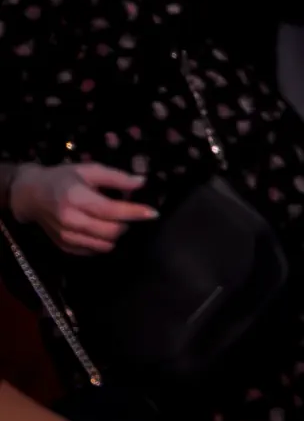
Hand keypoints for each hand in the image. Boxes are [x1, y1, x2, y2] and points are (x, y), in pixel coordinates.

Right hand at [8, 162, 158, 255]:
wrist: (32, 195)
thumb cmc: (63, 178)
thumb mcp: (89, 170)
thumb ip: (116, 177)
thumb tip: (141, 182)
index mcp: (76, 198)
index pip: (111, 211)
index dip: (135, 212)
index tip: (153, 213)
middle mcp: (70, 221)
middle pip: (111, 231)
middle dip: (127, 223)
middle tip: (128, 212)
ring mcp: (66, 237)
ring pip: (105, 245)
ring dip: (117, 234)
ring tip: (114, 220)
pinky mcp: (65, 247)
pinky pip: (94, 251)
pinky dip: (104, 242)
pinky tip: (101, 228)